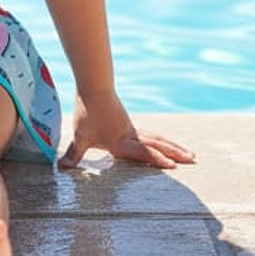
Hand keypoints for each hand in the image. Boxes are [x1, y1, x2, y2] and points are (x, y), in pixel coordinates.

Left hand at [58, 91, 196, 171]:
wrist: (94, 87)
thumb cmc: (88, 113)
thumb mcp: (80, 136)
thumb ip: (74, 154)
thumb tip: (60, 168)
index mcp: (121, 141)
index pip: (142, 152)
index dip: (156, 159)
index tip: (173, 166)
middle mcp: (131, 135)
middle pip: (158, 144)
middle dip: (175, 153)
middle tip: (193, 158)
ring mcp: (132, 129)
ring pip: (158, 138)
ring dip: (173, 146)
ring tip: (189, 153)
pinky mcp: (130, 124)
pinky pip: (151, 135)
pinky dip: (163, 141)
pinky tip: (166, 145)